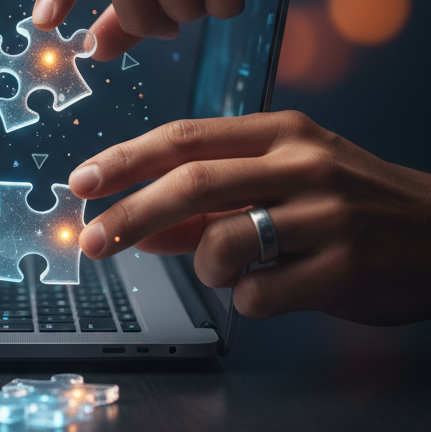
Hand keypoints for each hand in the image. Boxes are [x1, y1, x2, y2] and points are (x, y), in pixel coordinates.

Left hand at [67, 111, 430, 324]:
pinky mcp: (345, 269)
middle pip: (192, 183)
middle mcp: (302, 164)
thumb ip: (207, 204)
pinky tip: (269, 289)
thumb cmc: (349, 202)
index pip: (184, 138)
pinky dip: (246, 298)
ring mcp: (327, 215)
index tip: (81, 182)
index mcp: (281, 133)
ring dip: (203, 265)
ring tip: (224, 268)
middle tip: (92, 241)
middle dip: (129, 214)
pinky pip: (260, 293)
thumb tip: (137, 227)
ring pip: (224, 242)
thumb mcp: (280, 183)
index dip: (125, 160)